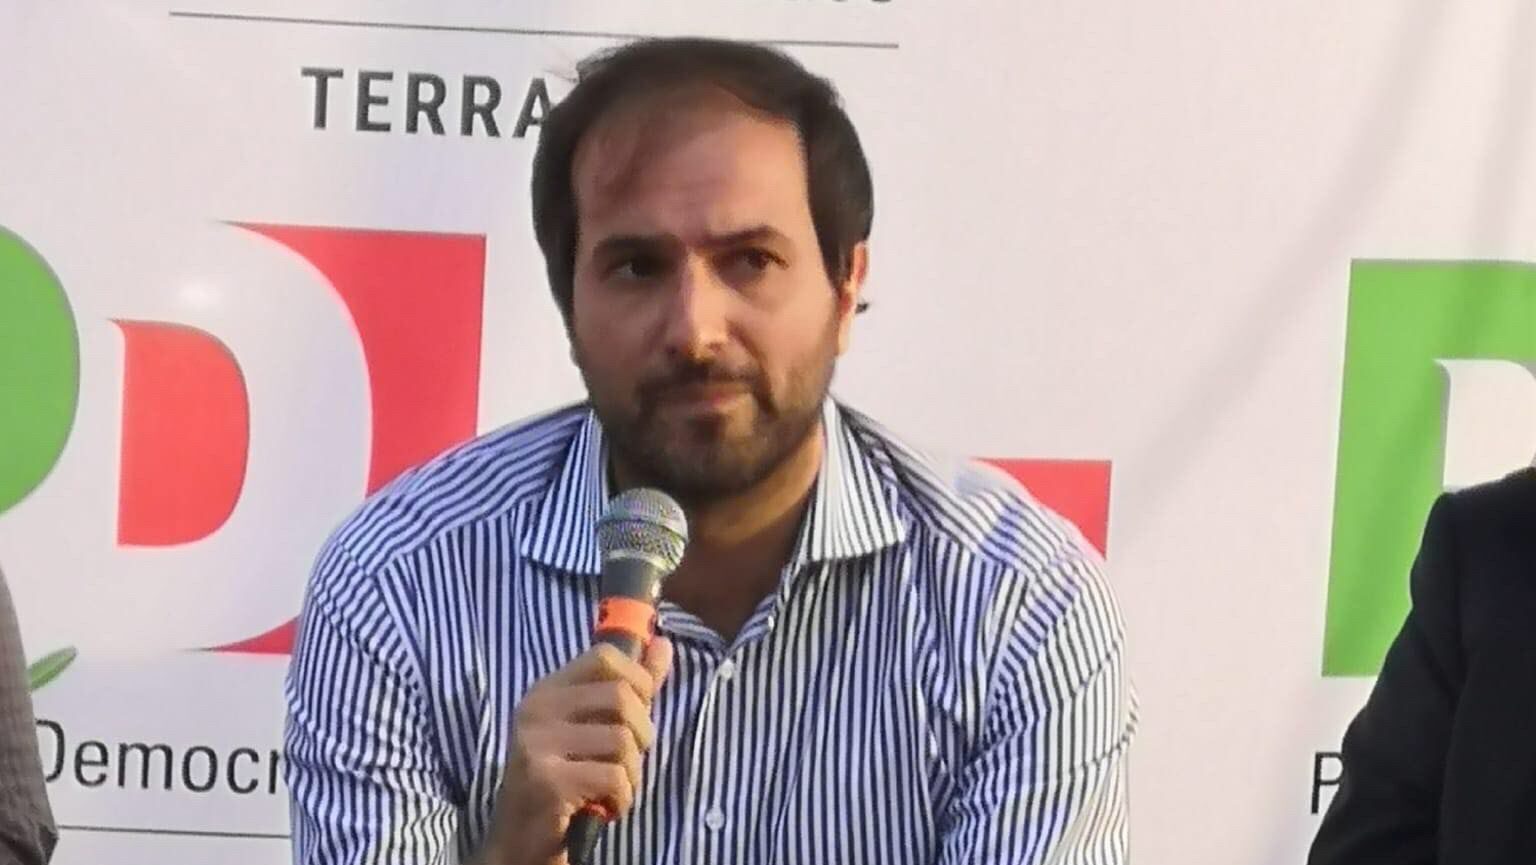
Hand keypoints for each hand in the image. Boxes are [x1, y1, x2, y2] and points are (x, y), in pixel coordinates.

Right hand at [477, 637, 673, 864]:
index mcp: (547, 690)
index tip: (640, 710)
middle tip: (626, 760)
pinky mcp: (546, 780)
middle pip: (620, 696)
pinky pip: (613, 775)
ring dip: (632, 772)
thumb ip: (631, 687)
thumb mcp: (595, 728)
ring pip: (621, 739)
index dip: (637, 680)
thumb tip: (664, 644)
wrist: (522, 841)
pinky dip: (623, 797)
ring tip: (613, 787)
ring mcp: (536, 744)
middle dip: (641, 733)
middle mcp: (536, 710)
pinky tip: (606, 807)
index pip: (604, 656)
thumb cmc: (566, 781)